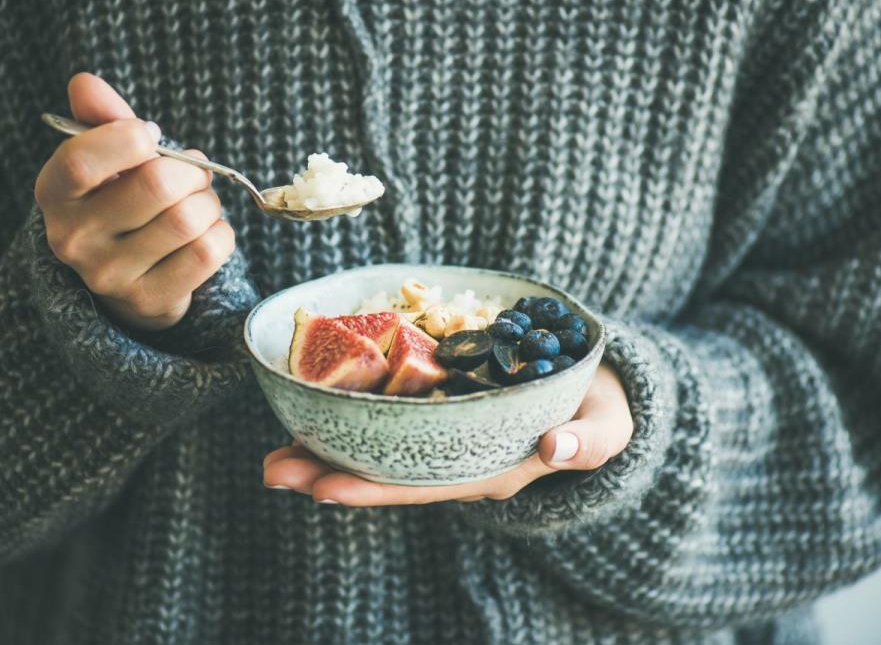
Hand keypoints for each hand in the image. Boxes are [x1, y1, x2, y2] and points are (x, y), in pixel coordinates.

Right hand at [35, 73, 234, 330]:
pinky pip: (209, 251)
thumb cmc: (122, 202)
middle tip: (193, 175)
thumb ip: (102, 119)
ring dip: (209, 203)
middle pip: (157, 186)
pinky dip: (222, 232)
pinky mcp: (150, 300)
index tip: (151, 136)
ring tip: (199, 204)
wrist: (129, 278)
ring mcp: (111, 276)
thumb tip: (85, 83)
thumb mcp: (108, 160)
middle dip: (191, 171)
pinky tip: (207, 232)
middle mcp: (73, 239)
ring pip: (188, 219)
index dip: (130, 139)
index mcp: (54, 194)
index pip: (82, 160)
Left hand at [263, 363, 633, 504]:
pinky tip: (316, 409)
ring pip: (380, 450)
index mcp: (492, 470)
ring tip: (274, 450)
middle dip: (329, 474)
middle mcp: (460, 461)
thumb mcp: (609, 425)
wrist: (596, 392)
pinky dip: (352, 417)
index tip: (322, 489)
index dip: (373, 488)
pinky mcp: (443, 411)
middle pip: (386, 473)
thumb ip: (591, 440)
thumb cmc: (601, 411)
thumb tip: (558, 448)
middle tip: (271, 468)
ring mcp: (448, 438)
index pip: (423, 486)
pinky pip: (392, 420)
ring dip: (327, 449)